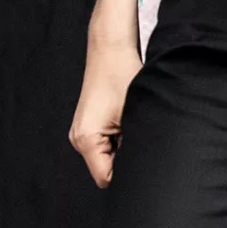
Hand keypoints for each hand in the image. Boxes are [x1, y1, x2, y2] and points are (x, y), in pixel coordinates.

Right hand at [69, 36, 141, 187]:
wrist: (111, 49)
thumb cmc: (123, 75)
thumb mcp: (135, 114)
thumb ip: (137, 144)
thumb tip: (147, 167)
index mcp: (86, 139)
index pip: (107, 178)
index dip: (128, 175)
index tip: (145, 165)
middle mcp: (79, 139)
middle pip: (106, 169)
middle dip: (127, 161)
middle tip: (144, 143)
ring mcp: (81, 133)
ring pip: (107, 157)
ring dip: (124, 148)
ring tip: (135, 127)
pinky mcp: (88, 126)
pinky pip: (106, 144)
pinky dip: (120, 139)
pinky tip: (128, 123)